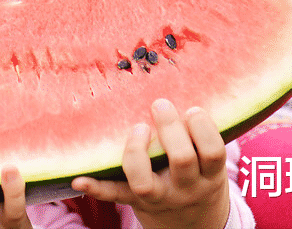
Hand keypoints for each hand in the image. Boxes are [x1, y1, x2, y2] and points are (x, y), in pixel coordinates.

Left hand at [71, 99, 229, 228]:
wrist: (193, 223)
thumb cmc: (198, 174)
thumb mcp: (210, 161)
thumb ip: (200, 133)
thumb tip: (180, 78)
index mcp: (209, 175)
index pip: (213, 153)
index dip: (203, 129)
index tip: (192, 109)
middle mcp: (185, 189)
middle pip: (182, 161)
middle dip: (171, 130)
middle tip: (160, 105)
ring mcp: (158, 198)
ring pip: (145, 182)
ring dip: (137, 152)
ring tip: (137, 128)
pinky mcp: (133, 201)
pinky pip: (114, 195)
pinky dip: (96, 188)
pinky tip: (78, 179)